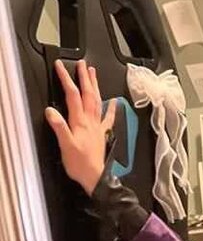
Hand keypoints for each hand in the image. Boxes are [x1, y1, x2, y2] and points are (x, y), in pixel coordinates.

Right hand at [45, 59, 116, 196]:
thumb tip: (50, 111)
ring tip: (94, 73)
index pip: (73, 96)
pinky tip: (114, 101)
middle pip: (88, 94)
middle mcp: (91, 120)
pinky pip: (108, 118)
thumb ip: (59, 127)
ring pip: (97, 101)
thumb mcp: (65, 145)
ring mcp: (98, 126)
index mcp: (80, 121)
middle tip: (82, 63)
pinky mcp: (101, 133)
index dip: (67, 79)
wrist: (95, 177)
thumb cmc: (79, 163)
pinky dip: (111, 108)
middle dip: (85, 78)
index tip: (60, 66)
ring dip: (95, 86)